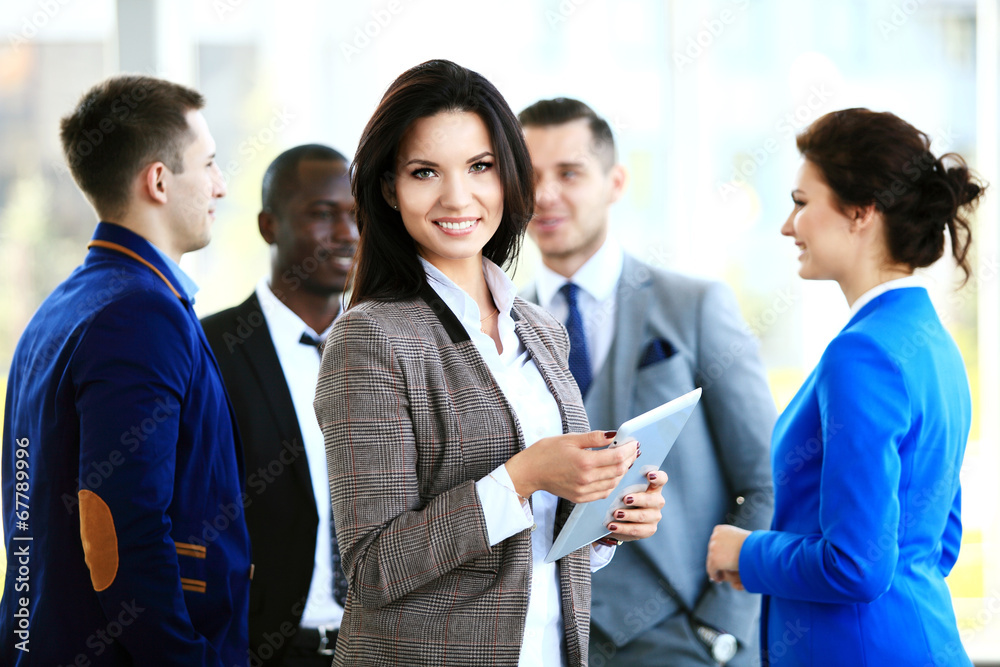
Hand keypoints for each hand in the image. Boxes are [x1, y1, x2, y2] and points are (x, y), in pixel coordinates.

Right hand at [505, 431, 637, 503]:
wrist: (529, 472)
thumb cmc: (547, 451)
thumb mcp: (570, 438)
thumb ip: (594, 438)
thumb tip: (614, 435)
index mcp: (584, 461)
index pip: (617, 457)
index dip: (629, 450)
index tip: (634, 442)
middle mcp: (586, 479)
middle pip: (618, 471)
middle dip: (629, 459)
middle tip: (632, 450)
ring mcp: (583, 491)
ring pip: (614, 483)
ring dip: (622, 472)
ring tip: (624, 460)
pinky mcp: (580, 498)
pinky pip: (604, 492)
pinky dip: (612, 483)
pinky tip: (612, 474)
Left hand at [603, 469, 667, 541]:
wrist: (620, 521)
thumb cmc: (622, 499)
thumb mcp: (623, 489)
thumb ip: (625, 482)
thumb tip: (617, 476)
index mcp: (653, 487)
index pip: (662, 479)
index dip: (658, 476)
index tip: (649, 475)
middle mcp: (657, 501)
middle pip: (651, 500)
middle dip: (638, 499)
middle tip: (625, 499)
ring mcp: (655, 516)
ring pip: (642, 516)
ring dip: (628, 515)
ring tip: (615, 514)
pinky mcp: (649, 530)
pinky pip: (636, 529)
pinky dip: (623, 528)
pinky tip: (612, 526)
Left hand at [706, 524, 750, 586]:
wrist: (756, 549)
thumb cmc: (755, 545)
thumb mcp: (741, 540)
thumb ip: (734, 544)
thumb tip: (728, 550)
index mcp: (720, 530)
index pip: (715, 542)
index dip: (719, 552)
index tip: (723, 560)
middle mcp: (715, 537)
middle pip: (712, 552)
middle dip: (717, 561)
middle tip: (721, 569)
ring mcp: (713, 548)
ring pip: (711, 561)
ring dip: (717, 568)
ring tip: (721, 575)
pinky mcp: (714, 560)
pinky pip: (711, 570)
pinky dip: (715, 575)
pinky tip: (719, 580)